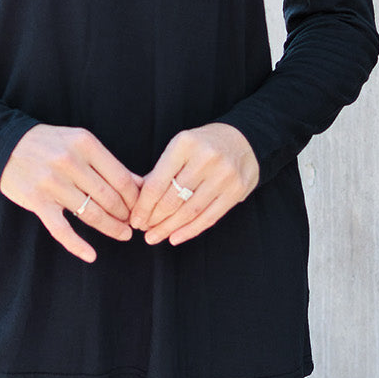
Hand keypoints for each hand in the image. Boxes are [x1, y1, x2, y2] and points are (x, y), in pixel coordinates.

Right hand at [0, 124, 142, 263]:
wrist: (5, 144)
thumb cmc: (49, 144)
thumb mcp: (79, 142)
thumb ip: (108, 163)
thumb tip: (142, 184)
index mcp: (85, 144)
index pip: (121, 178)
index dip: (135, 198)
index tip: (141, 208)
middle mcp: (70, 162)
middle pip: (109, 197)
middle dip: (126, 214)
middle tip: (133, 224)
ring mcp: (52, 183)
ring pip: (90, 214)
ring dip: (111, 227)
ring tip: (122, 234)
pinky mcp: (37, 201)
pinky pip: (61, 229)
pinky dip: (77, 245)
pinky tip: (90, 255)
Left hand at [130, 123, 258, 245]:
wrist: (244, 140)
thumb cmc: (204, 145)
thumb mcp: (180, 147)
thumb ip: (160, 171)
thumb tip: (137, 200)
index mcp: (185, 144)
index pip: (157, 182)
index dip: (143, 205)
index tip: (135, 219)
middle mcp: (205, 158)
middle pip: (173, 199)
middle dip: (154, 219)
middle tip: (144, 230)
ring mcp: (223, 175)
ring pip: (190, 211)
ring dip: (169, 228)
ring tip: (156, 236)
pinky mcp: (237, 190)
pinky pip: (210, 217)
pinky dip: (190, 231)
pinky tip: (176, 237)